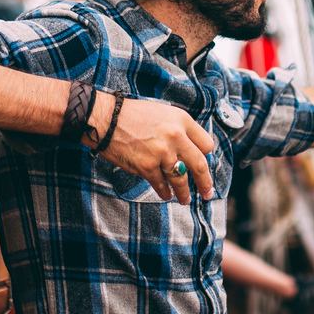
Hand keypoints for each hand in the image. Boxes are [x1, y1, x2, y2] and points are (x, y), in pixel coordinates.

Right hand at [90, 93, 215, 203]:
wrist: (106, 119)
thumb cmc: (132, 114)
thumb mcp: (163, 113)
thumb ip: (178, 129)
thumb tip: (189, 150)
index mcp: (182, 120)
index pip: (206, 144)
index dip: (205, 155)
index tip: (204, 163)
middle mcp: (176, 136)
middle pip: (200, 165)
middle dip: (205, 182)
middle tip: (208, 193)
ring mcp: (162, 153)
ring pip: (181, 179)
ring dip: (184, 193)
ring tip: (185, 200)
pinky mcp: (147, 166)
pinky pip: (161, 184)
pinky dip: (164, 192)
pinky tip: (166, 195)